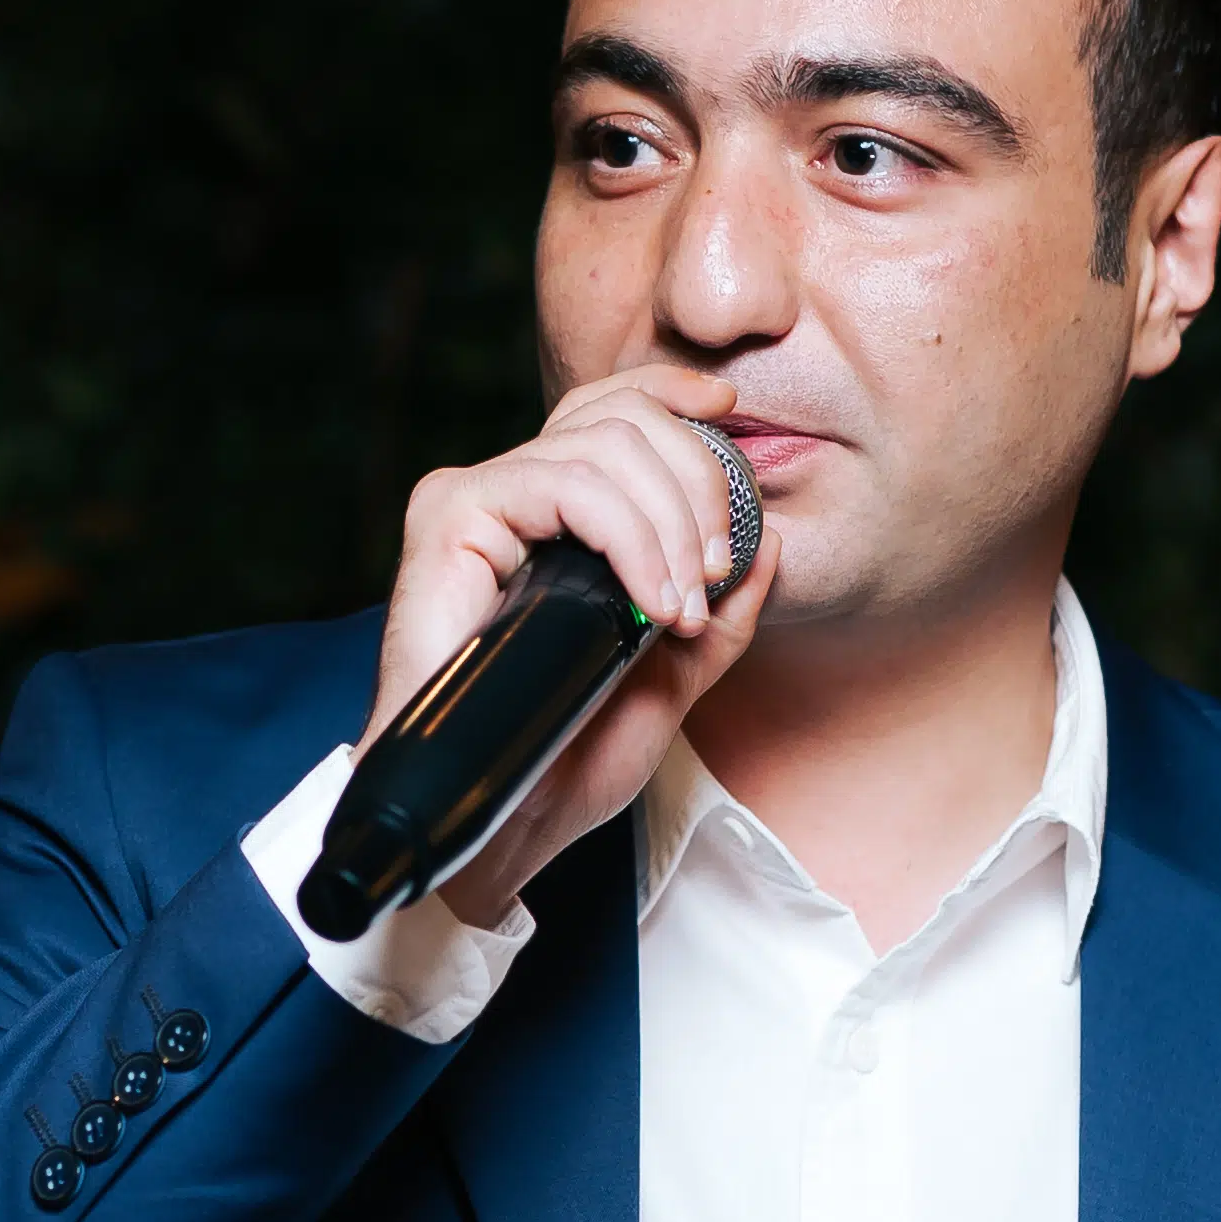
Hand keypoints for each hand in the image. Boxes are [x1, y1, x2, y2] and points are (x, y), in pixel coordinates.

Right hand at [365, 364, 781, 929]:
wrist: (502, 825)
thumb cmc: (562, 759)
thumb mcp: (669, 680)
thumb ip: (718, 617)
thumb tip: (770, 542)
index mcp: (550, 518)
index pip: (610, 412)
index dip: (673, 397)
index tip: (733, 417)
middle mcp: (508, 496)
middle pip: (619, 420)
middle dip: (696, 486)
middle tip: (715, 574)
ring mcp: (475, 502)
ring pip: (600, 448)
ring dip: (668, 525)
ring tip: (681, 609)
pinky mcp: (451, 519)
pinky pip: (562, 485)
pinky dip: (626, 536)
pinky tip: (650, 602)